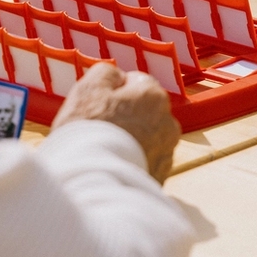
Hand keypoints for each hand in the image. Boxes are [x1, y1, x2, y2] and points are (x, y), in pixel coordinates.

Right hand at [52, 63, 180, 183]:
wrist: (93, 183)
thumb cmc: (89, 132)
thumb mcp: (88, 89)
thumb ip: (106, 73)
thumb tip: (117, 75)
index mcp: (154, 97)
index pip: (137, 82)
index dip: (114, 91)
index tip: (97, 105)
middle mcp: (168, 124)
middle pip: (143, 112)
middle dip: (125, 117)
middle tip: (98, 128)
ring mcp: (166, 155)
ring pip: (146, 139)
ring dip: (130, 141)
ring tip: (103, 151)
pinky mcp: (160, 180)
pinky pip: (144, 164)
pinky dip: (131, 163)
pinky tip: (110, 167)